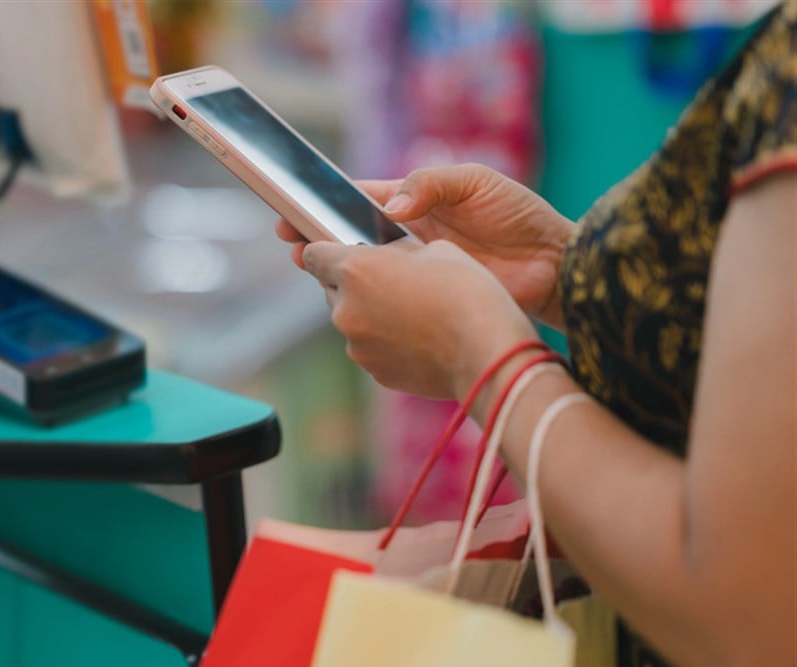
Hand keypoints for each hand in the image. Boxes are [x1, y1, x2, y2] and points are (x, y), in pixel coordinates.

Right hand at [276, 164, 574, 328]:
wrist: (555, 265)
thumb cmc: (519, 216)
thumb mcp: (476, 182)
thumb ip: (430, 184)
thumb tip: (391, 209)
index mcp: (413, 203)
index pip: (358, 201)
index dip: (324, 205)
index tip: (294, 212)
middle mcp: (406, 237)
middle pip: (351, 240)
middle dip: (320, 242)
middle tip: (293, 247)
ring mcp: (414, 272)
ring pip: (364, 274)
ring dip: (339, 275)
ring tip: (316, 275)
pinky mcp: (425, 302)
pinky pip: (388, 302)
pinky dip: (368, 302)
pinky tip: (353, 303)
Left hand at [302, 238, 537, 399]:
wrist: (488, 352)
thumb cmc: (467, 292)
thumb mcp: (434, 249)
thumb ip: (396, 251)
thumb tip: (387, 257)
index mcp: (355, 270)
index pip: (314, 254)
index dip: (327, 250)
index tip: (341, 251)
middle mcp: (346, 309)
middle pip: (333, 289)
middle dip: (354, 282)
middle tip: (390, 279)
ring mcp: (357, 345)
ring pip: (352, 321)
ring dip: (371, 313)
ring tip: (412, 310)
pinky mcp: (375, 372)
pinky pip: (372, 348)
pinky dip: (387, 341)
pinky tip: (420, 336)